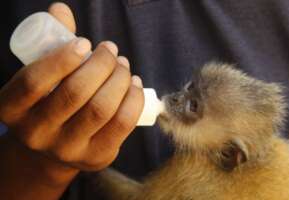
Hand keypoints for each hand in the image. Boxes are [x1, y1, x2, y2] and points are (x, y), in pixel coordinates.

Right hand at [0, 2, 143, 173]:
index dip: (63, 58)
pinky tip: (134, 85)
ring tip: (124, 66)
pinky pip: (122, 124)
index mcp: (12, 109)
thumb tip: (60, 10)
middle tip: (111, 51)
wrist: (56, 144)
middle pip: (75, 93)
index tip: (86, 42)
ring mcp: (67, 149)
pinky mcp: (96, 156)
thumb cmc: (50, 101)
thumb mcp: (42, 78)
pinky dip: (134, 99)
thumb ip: (50, 44)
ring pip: (101, 109)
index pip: (33, 82)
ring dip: (120, 79)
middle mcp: (36, 134)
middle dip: (102, 64)